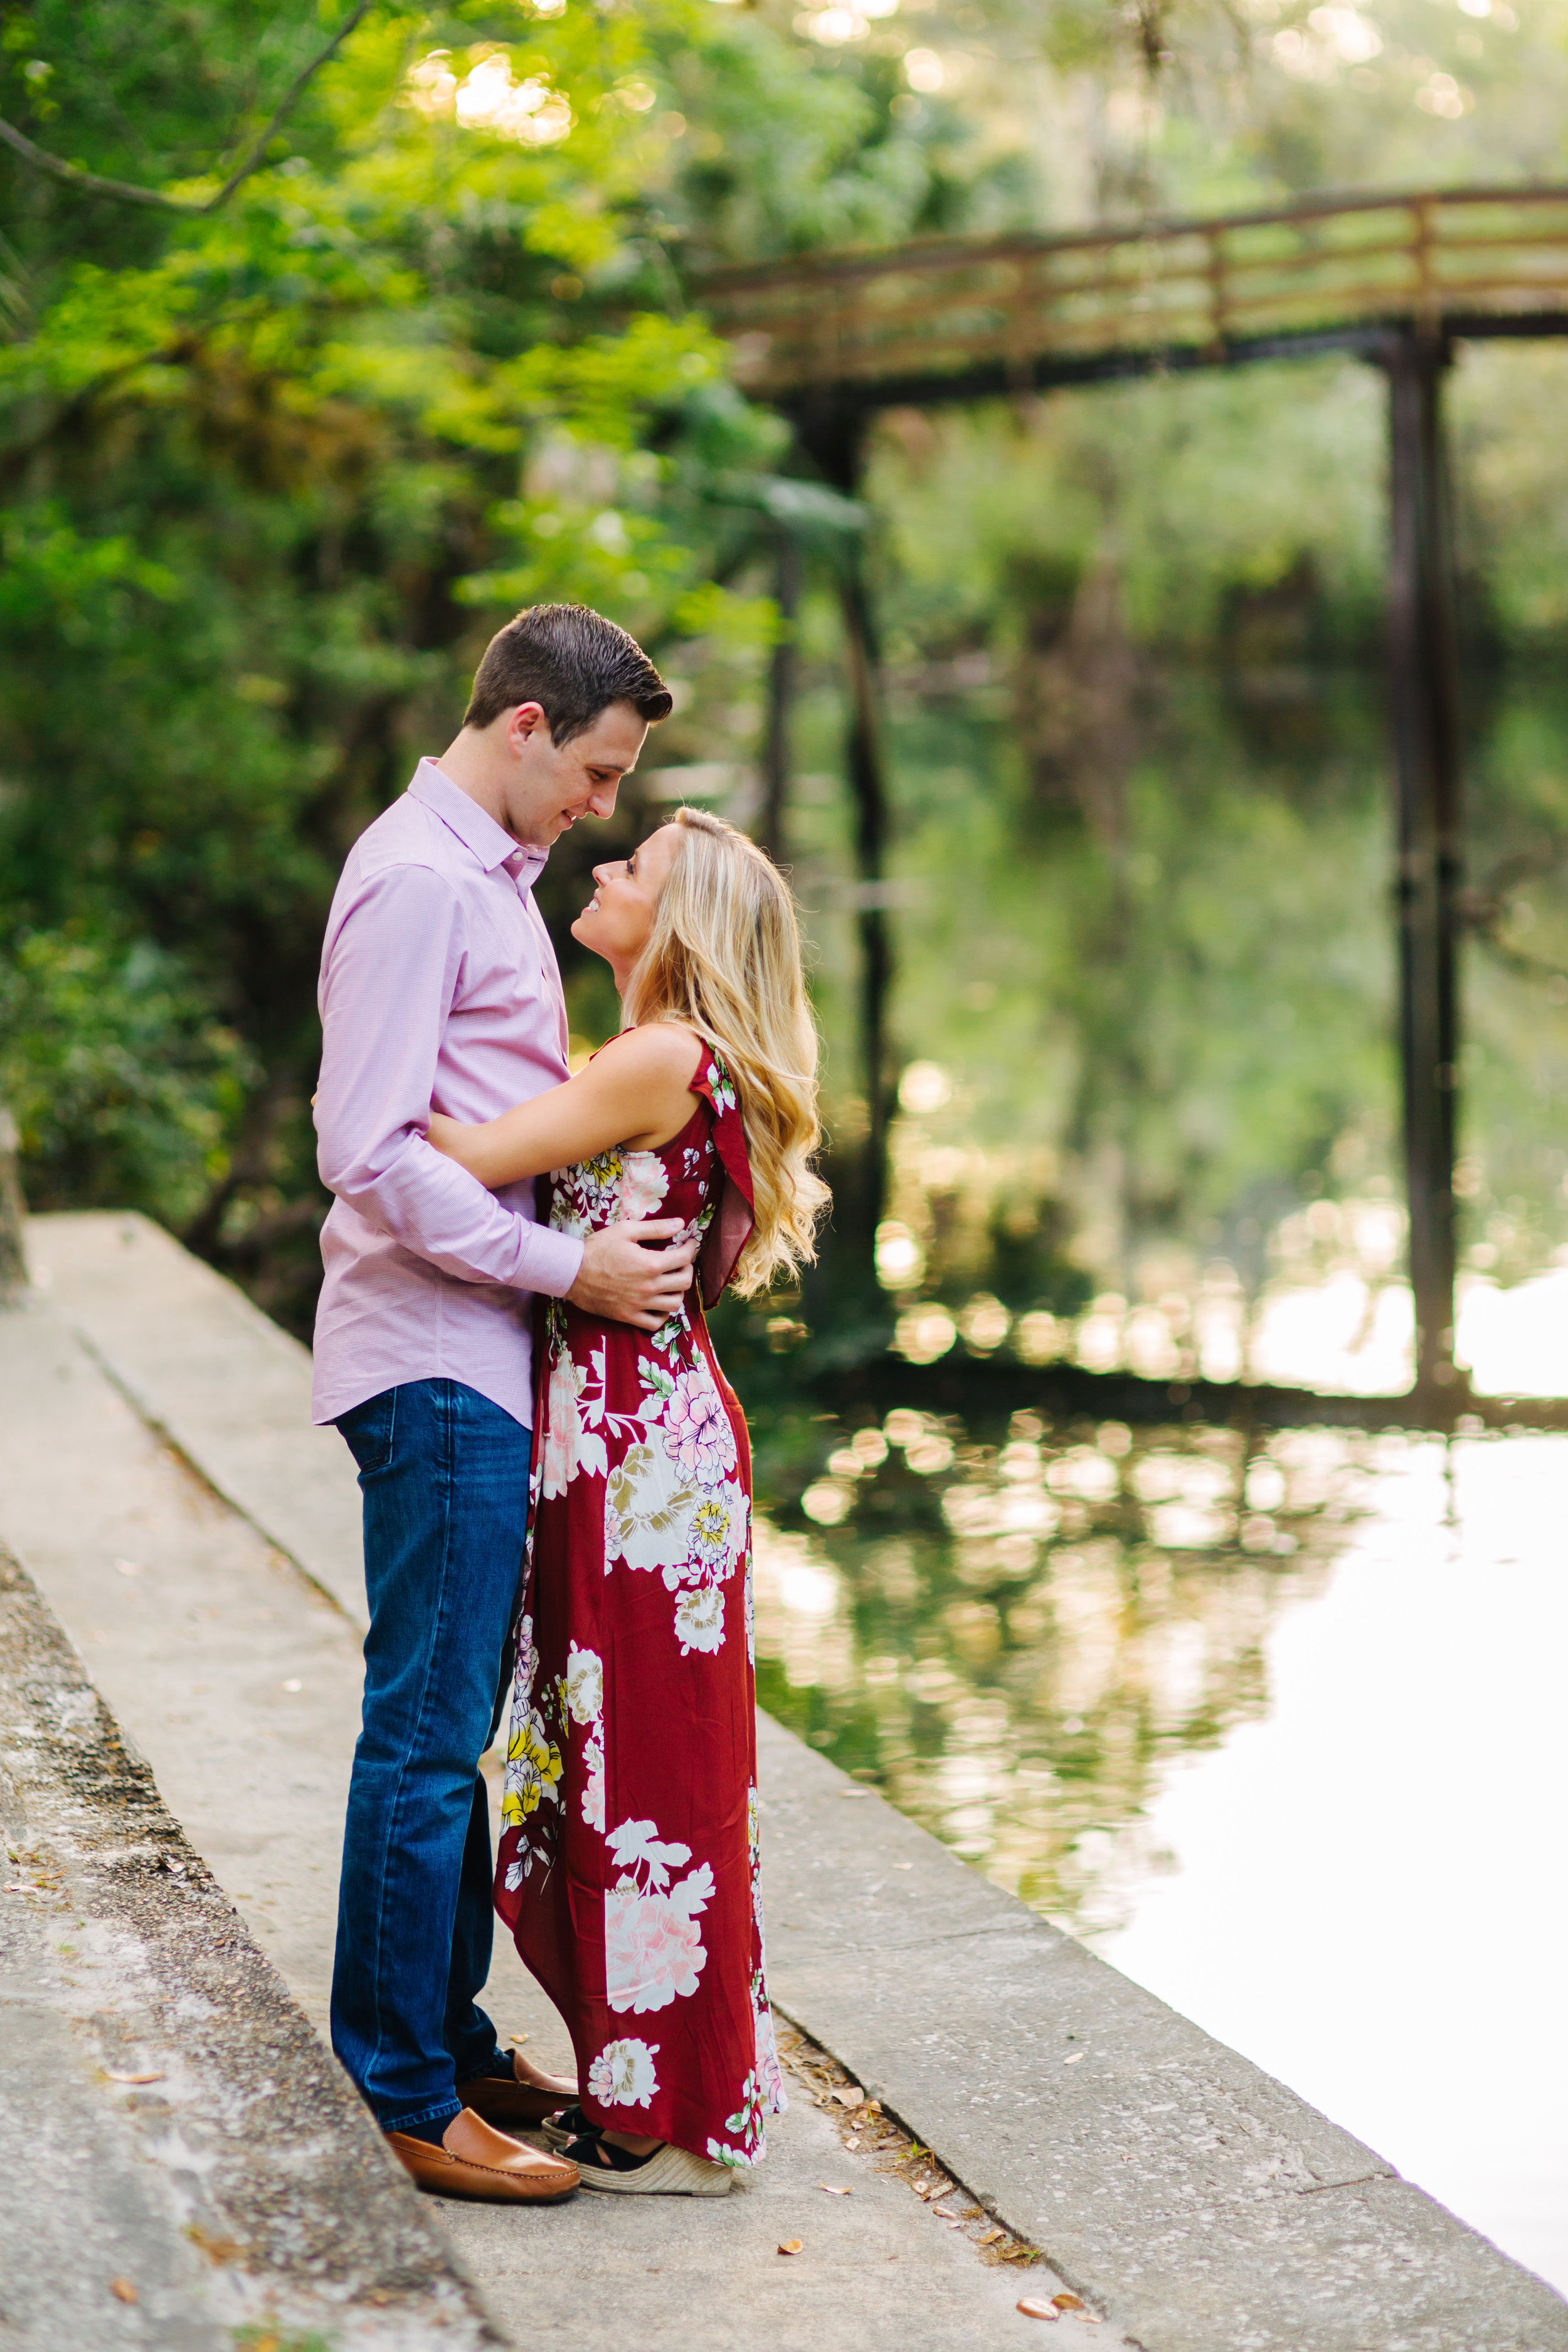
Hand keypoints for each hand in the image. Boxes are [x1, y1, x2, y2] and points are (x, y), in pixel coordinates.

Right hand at [568, 1218, 697, 1330]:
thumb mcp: (626, 1230)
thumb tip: (680, 1223)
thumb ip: (655, 1228)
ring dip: (678, 1292)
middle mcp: (650, 1287)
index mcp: (651, 1264)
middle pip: (684, 1282)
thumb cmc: (597, 1248)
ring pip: (674, 1304)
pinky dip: (662, 1315)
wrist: (571, 1272)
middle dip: (687, 1268)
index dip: (690, 1248)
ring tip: (672, 1283)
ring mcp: (640, 1304)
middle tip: (682, 1262)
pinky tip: (659, 1304)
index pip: (684, 1258)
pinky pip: (655, 1323)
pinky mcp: (628, 1316)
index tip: (688, 1244)